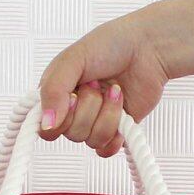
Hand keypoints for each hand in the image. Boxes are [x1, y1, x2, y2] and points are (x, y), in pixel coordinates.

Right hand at [37, 4, 170, 156]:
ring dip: (108, 114)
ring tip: (115, 91)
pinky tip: (123, 113)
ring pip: (92, 140)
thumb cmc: (110, 45)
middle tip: (97, 84)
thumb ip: (53, 90)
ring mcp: (94, 122)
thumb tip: (46, 124)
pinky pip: (107, 149)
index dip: (61, 117)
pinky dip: (116, 134)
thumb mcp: (73, 59)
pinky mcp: (115, 130)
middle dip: (89, 108)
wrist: (148, 49)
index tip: (73, 95)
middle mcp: (73, 111)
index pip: (46, 128)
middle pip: (71, 134)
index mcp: (56, 94)